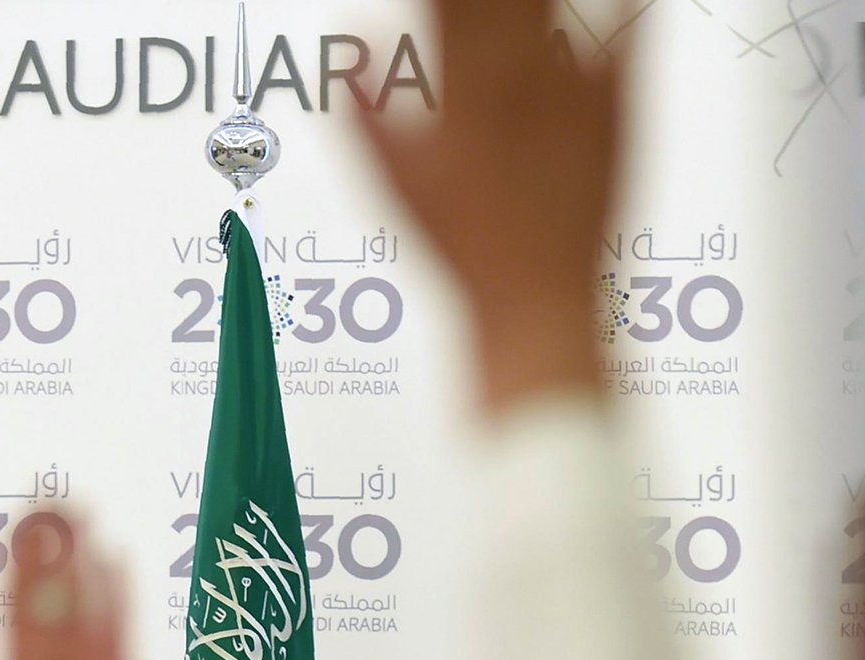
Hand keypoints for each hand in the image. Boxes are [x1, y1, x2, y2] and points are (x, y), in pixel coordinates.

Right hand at [4, 511, 126, 659]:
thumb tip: (14, 638)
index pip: (10, 597)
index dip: (14, 556)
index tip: (17, 522)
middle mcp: (43, 656)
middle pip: (38, 584)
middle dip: (41, 540)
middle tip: (45, 501)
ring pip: (73, 593)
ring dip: (75, 551)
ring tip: (78, 514)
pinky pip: (112, 617)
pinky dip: (115, 586)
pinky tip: (115, 557)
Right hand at [352, 0, 629, 410]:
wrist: (542, 302)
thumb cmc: (470, 255)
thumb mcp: (399, 187)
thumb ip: (370, 116)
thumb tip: (356, 51)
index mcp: (465, 98)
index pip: (448, 5)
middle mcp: (524, 86)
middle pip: (506, 1)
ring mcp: (578, 93)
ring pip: (561, 6)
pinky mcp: (622, 107)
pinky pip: (630, 36)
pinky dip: (625, 10)